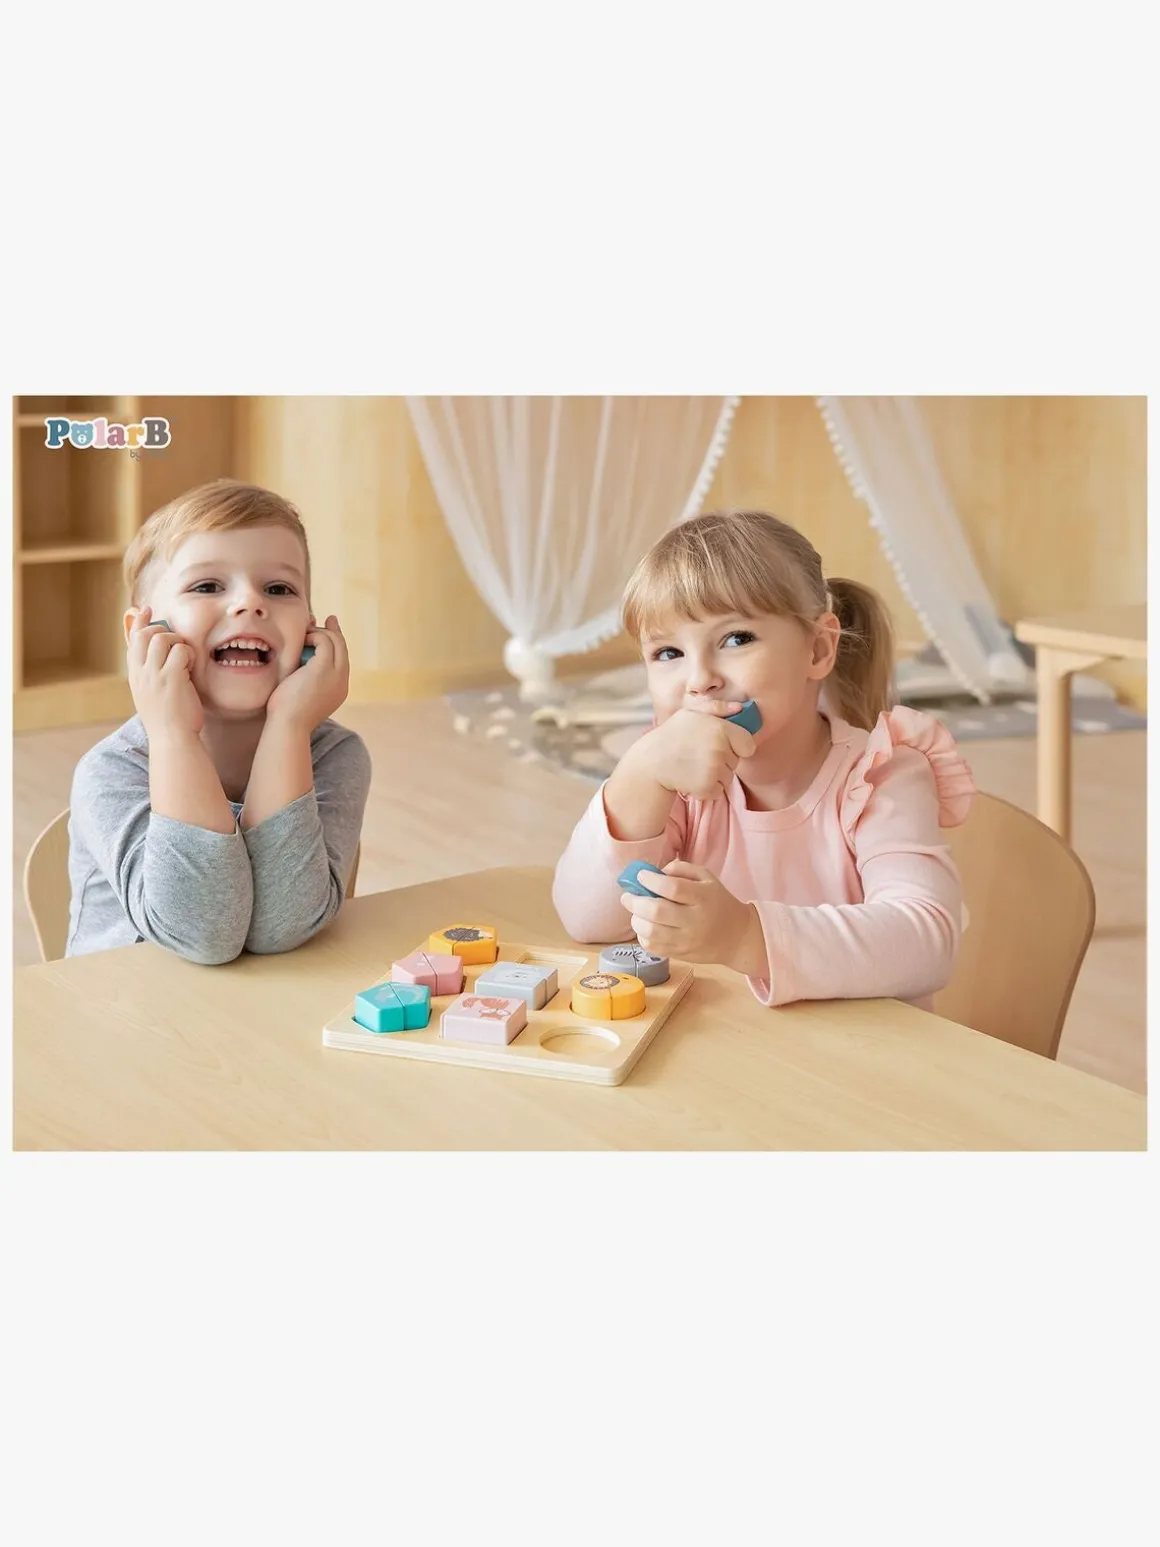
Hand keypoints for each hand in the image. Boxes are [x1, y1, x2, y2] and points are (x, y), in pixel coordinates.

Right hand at [126, 605, 203, 739]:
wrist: (172, 741)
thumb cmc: (167, 720)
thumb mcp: (151, 694)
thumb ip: (150, 673)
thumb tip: (154, 656)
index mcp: (135, 676)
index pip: (132, 640)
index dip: (139, 622)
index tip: (145, 609)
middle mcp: (141, 673)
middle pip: (145, 634)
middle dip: (162, 630)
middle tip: (175, 642)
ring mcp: (155, 675)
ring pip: (162, 638)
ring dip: (178, 642)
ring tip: (185, 659)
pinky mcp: (172, 679)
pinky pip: (181, 650)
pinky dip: (190, 654)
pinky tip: (192, 668)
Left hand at [264, 614, 349, 729]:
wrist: (288, 726)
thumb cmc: (286, 715)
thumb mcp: (300, 694)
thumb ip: (304, 678)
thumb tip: (299, 663)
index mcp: (338, 690)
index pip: (341, 661)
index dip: (335, 645)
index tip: (325, 632)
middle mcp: (342, 681)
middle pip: (343, 648)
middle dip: (334, 632)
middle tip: (326, 619)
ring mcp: (336, 674)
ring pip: (335, 642)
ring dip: (319, 633)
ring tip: (305, 631)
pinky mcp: (324, 667)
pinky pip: (324, 641)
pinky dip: (313, 635)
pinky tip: (301, 638)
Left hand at [618, 859, 764, 971]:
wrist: (736, 937)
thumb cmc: (717, 902)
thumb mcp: (707, 878)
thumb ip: (682, 869)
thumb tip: (656, 873)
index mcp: (703, 897)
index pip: (673, 888)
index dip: (651, 881)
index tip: (640, 876)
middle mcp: (695, 921)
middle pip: (657, 912)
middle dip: (635, 902)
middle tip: (627, 896)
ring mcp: (687, 941)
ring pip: (651, 932)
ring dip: (636, 919)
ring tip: (636, 911)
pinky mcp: (681, 955)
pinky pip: (653, 947)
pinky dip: (642, 935)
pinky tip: (644, 926)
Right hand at [627, 700, 755, 801]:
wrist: (652, 762)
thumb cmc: (672, 735)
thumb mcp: (691, 713)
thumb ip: (717, 707)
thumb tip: (741, 706)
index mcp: (721, 729)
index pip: (748, 745)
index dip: (738, 746)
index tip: (725, 745)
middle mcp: (720, 749)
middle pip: (736, 762)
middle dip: (723, 759)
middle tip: (700, 753)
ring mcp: (714, 770)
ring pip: (728, 777)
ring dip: (715, 774)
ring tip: (695, 765)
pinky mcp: (707, 788)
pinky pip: (718, 790)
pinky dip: (708, 787)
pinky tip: (692, 777)